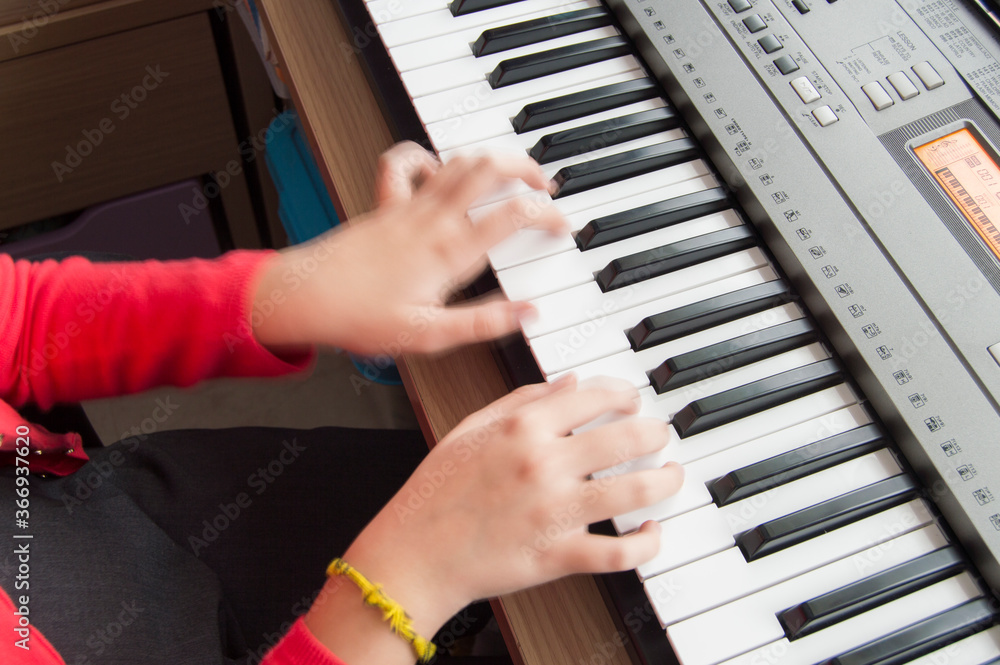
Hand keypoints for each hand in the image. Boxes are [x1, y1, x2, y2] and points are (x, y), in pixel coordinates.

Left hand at [252, 143, 565, 355]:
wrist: (304, 297)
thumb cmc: (360, 317)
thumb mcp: (429, 335)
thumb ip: (483, 323)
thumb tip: (527, 314)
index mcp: (449, 251)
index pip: (513, 216)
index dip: (548, 214)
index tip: (564, 224)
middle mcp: (432, 219)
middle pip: (489, 167)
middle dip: (527, 168)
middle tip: (546, 186)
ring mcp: (408, 207)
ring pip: (457, 160)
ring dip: (491, 158)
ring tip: (511, 173)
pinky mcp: (385, 205)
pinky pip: (403, 163)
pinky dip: (425, 156)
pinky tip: (437, 168)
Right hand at [303, 375, 683, 663]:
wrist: (413, 554)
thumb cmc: (435, 492)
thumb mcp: (470, 429)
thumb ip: (522, 400)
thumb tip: (570, 382)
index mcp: (522, 429)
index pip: (593, 395)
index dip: (623, 394)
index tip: (632, 400)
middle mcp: (544, 465)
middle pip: (626, 438)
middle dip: (655, 432)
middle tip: (659, 434)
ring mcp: (555, 512)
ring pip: (635, 490)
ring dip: (666, 480)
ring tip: (671, 475)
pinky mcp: (558, 556)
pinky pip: (619, 551)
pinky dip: (646, 543)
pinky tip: (652, 531)